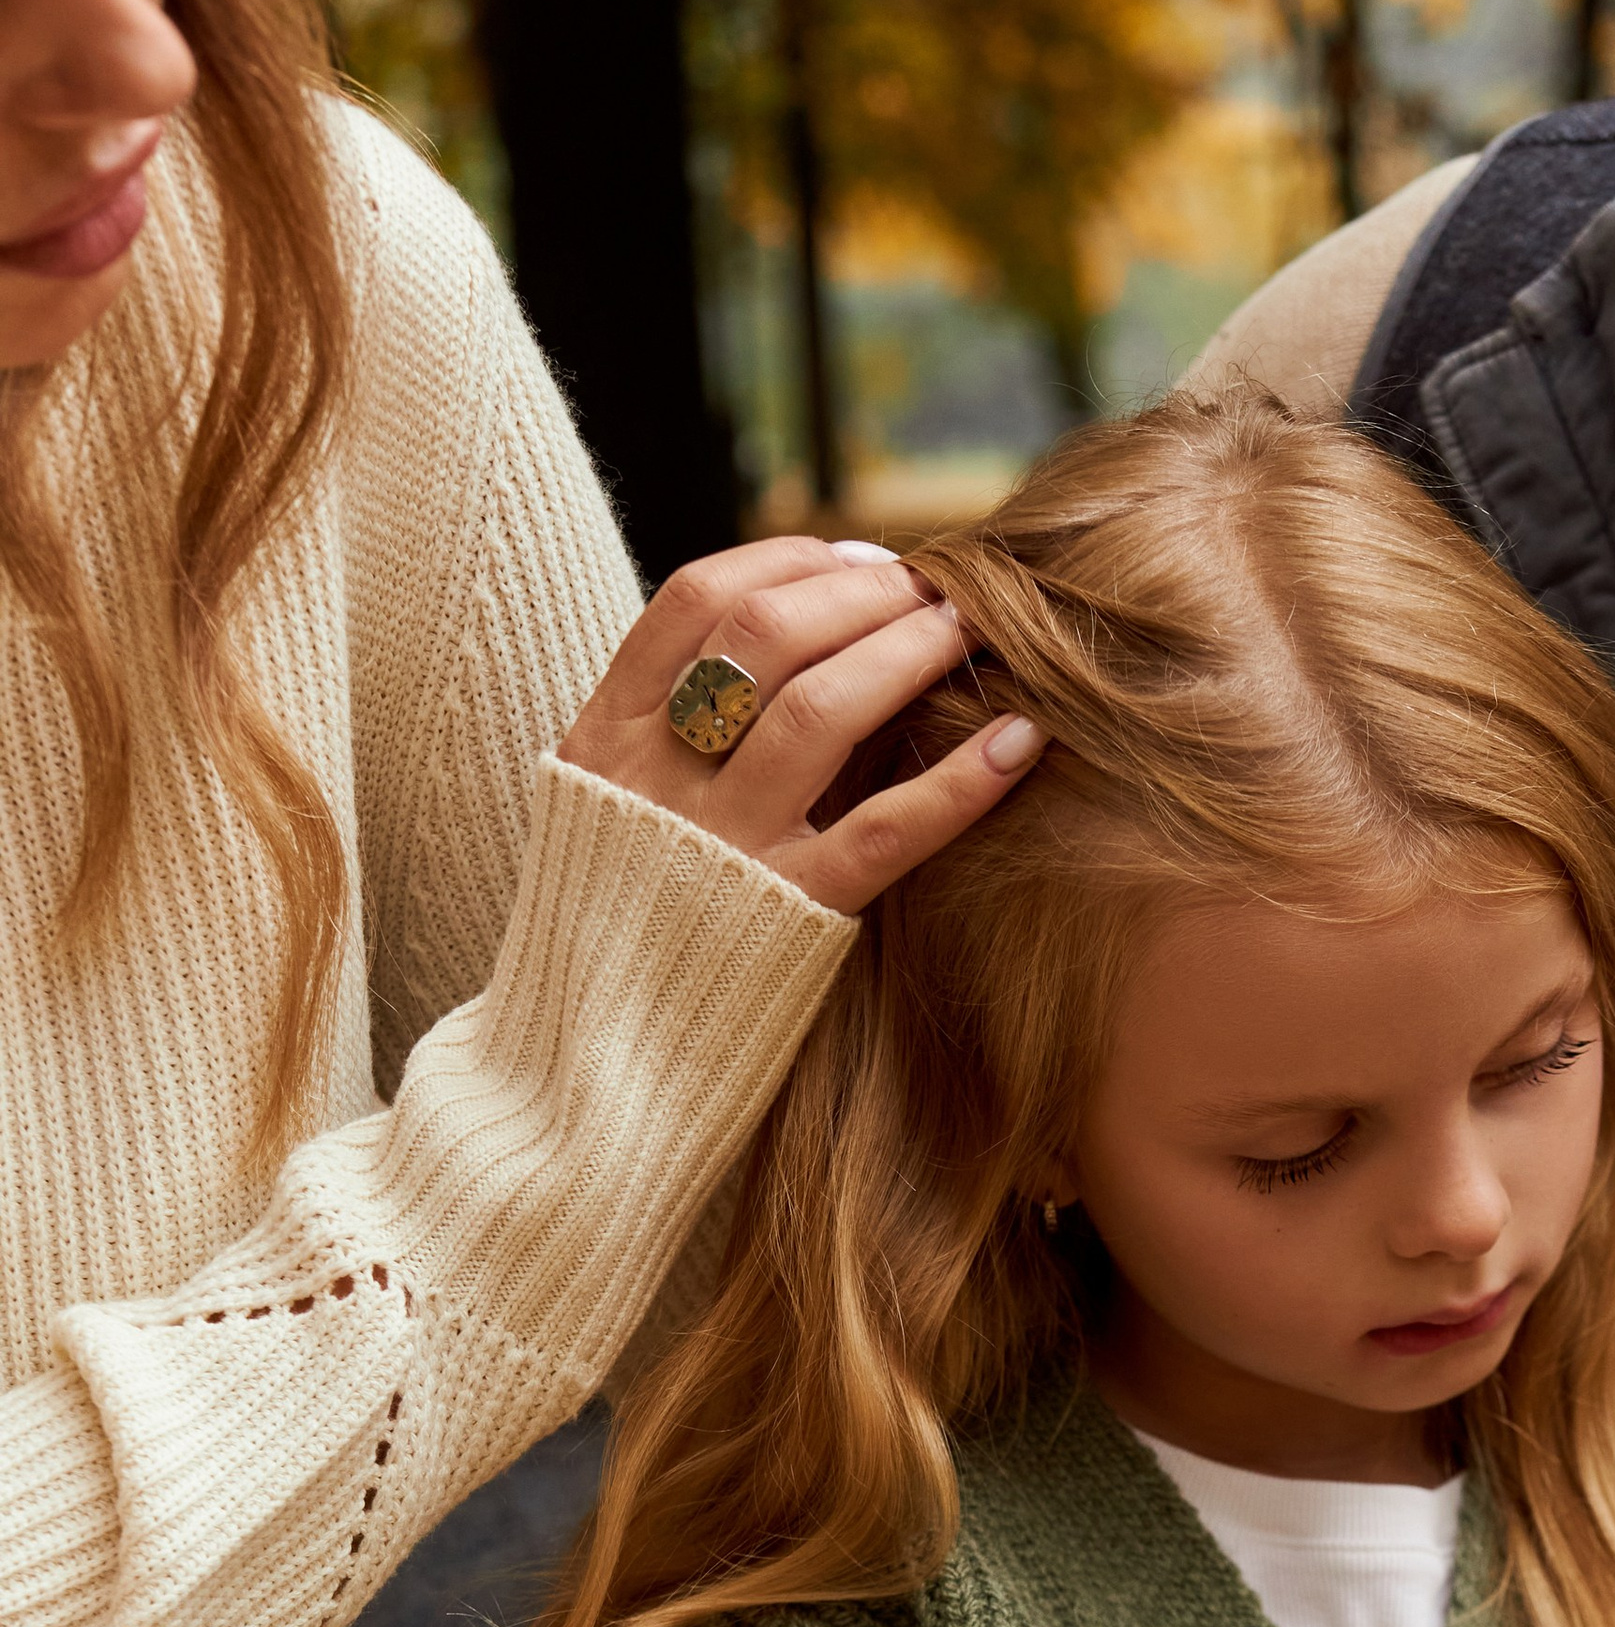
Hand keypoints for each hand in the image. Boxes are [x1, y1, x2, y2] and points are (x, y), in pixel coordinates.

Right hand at [557, 535, 1041, 917]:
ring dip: (908, 653)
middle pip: (767, 635)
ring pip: (823, 711)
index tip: (860, 558)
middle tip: (934, 588)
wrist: (582, 1069)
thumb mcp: (605, 812)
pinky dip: (962, 779)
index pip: (698, 600)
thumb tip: (783, 637)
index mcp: (603, 737)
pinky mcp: (788, 919)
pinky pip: (887, 831)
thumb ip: (667, 731)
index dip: (790, 561)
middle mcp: (656, 779)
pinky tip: (1020, 740)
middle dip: (864, 592)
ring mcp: (724, 849)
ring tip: (967, 634)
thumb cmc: (617, 929)